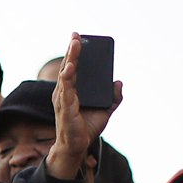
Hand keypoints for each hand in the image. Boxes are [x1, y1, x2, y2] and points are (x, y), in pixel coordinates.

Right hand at [45, 34, 123, 180]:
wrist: (77, 147)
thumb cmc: (86, 128)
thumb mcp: (106, 110)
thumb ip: (113, 97)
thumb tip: (119, 82)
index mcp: (72, 91)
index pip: (73, 68)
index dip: (75, 53)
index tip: (78, 38)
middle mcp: (64, 92)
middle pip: (68, 66)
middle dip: (72, 50)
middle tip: (76, 35)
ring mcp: (63, 100)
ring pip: (66, 74)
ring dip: (70, 58)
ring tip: (74, 44)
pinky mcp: (65, 108)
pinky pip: (66, 90)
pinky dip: (67, 78)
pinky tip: (70, 68)